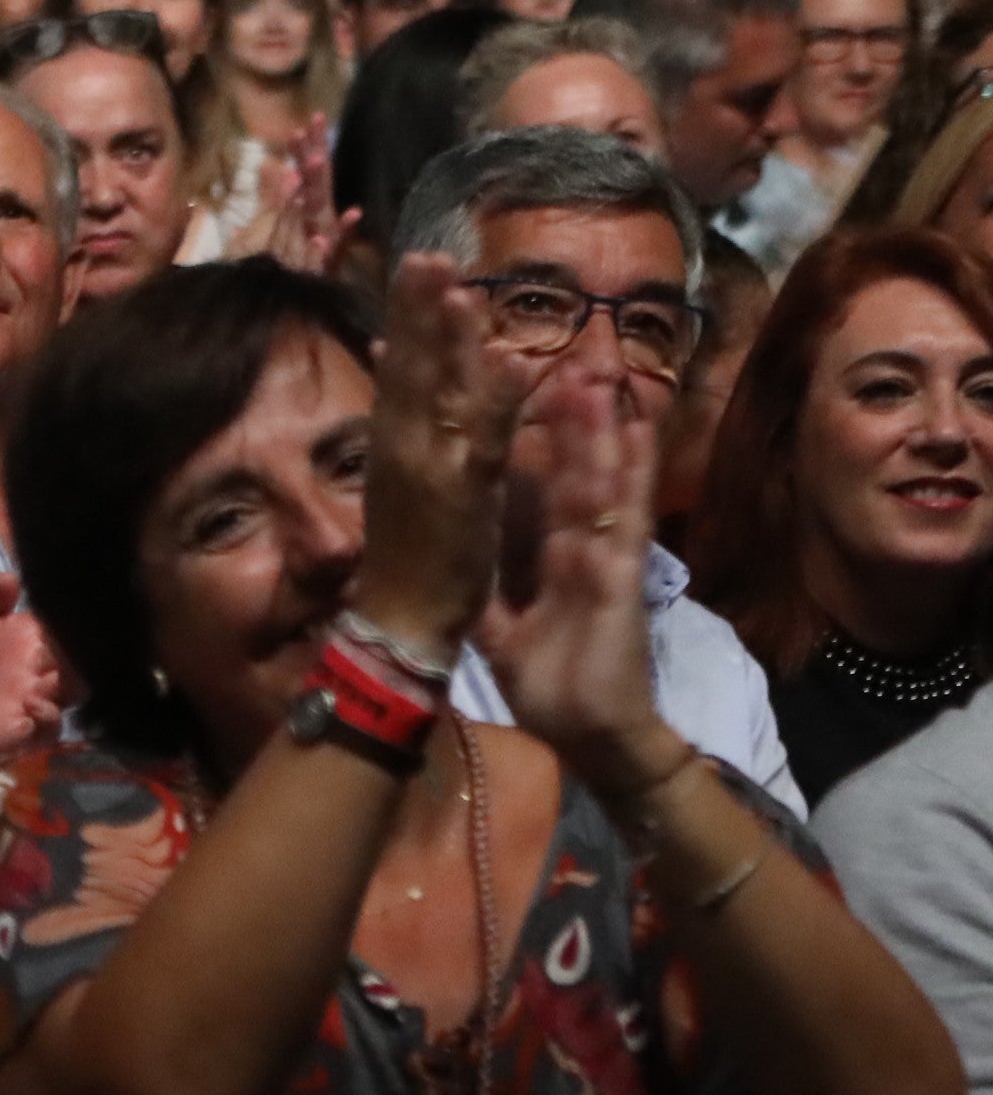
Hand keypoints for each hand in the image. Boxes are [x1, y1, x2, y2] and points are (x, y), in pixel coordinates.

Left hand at [0, 570, 63, 812]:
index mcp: (23, 641)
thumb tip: (10, 575)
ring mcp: (33, 702)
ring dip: (74, 675)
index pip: (59, 619)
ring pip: (77, 685)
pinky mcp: (24, 734)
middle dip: (80, 640)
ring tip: (56, 667)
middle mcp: (37, 670)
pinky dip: (48, 713)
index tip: (70, 593)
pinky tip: (32, 702)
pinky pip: (51, 724)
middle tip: (69, 630)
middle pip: (76, 650)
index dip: (68, 609)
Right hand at [353, 250, 522, 653]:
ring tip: (458, 288)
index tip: (414, 268)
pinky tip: (510, 362)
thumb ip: (406, 441)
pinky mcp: (461, 499)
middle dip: (418, 311)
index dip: (406, 317)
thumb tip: (402, 396)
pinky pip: (483, 442)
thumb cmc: (405, 563)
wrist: (397, 624)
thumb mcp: (405, 490)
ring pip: (441, 395)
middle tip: (425, 255)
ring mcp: (430, 472)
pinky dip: (495, 402)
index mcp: (394, 446)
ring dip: (450, 340)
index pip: (400, 369)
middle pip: (413, 369)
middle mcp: (404, 450)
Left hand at [469, 371, 669, 770]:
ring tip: (593, 375)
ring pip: (600, 479)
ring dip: (599, 428)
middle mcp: (578, 544)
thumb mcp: (502, 631)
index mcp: (549, 553)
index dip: (520, 443)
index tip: (500, 397)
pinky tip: (634, 435)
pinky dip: (630, 476)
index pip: (532, 486)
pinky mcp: (620, 576)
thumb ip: (489, 596)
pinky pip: (624, 518)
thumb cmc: (553, 685)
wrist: (586, 735)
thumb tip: (460, 574)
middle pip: (571, 468)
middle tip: (562, 359)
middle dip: (566, 416)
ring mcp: (603, 555)